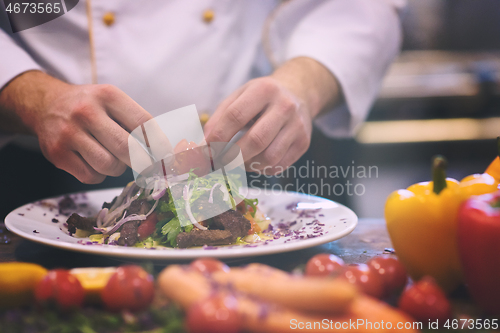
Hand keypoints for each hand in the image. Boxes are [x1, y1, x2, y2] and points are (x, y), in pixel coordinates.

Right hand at [0, 71, 152, 182]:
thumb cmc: (90, 106)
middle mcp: (86, 112)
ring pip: (109, 166)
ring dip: (118, 168)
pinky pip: (91, 176)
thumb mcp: (113, 101)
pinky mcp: (57, 154)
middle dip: (144, 163)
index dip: (160, 144)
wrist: (46, 104)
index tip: (169, 158)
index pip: (143, 123)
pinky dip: (99, 175)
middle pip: (127, 148)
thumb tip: (166, 153)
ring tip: (113, 158)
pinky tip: (94, 162)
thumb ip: (136, 122)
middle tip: (150, 168)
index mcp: (108, 95)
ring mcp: (69, 133)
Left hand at [204, 57, 339, 174]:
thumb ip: (219, 119)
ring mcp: (297, 126)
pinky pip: (279, 165)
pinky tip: (254, 161)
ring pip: (269, 157)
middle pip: (255, 140)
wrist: (298, 94)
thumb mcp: (239, 97)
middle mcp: (284, 106)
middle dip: (231, 157)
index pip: (235, 116)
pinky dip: (261, 169)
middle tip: (218, 164)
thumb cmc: (261, 98)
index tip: (205, 151)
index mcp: (264, 90)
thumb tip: (202, 146)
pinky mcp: (303, 143)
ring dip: (247, 165)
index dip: (217, 137)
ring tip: (236, 161)